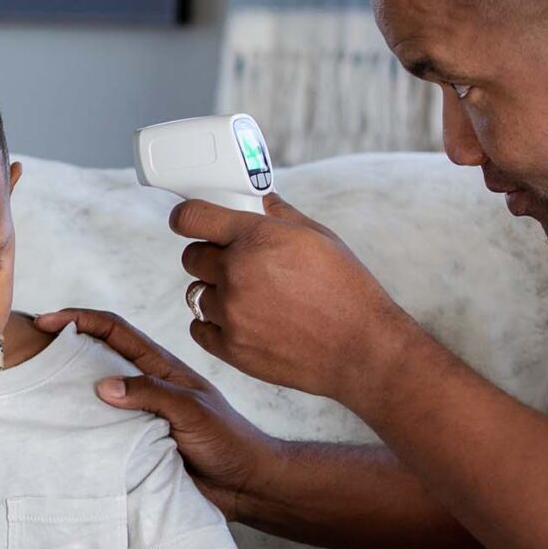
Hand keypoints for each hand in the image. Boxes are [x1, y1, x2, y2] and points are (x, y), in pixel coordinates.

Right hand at [34, 308, 278, 517]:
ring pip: (94, 397)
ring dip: (66, 391)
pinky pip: (99, 433)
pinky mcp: (134, 447)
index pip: (114, 331)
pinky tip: (55, 436)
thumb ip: (150, 394)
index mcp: (160, 368)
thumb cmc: (228, 441)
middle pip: (96, 358)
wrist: (247, 486)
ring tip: (31, 394)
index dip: (80, 319)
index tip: (46, 320)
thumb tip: (101, 385)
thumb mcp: (192, 410)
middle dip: (62, 349)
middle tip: (25, 352)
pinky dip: (77, 430)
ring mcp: (137, 416)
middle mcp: (144, 387)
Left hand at [173, 193, 416, 405]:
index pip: (191, 217)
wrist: (361, 348)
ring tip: (250, 298)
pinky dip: (215, 324)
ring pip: (196, 293)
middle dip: (209, 256)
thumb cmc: (347, 290)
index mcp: (256, 238)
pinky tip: (243, 321)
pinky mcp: (231, 348)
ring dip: (216, 292)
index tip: (187, 221)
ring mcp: (231, 313)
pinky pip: (199, 328)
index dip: (186, 217)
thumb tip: (261, 200)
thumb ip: (281, 215)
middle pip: (191, 257)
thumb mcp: (319, 237)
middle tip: (235, 264)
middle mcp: (237, 273)